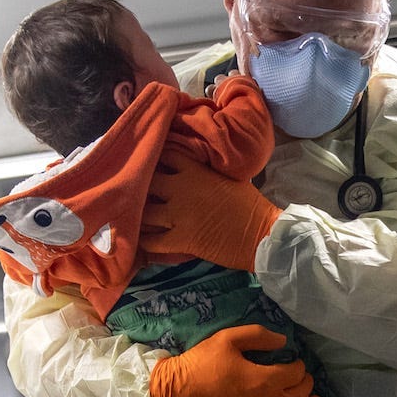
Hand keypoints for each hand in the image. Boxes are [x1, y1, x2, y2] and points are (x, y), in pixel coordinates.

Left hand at [141, 153, 282, 271]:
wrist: (261, 234)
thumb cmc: (250, 205)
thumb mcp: (230, 176)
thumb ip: (207, 170)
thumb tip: (199, 165)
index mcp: (195, 171)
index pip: (165, 154)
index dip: (156, 158)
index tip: (151, 164)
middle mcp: (181, 189)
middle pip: (146, 181)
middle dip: (140, 187)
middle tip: (137, 194)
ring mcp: (178, 215)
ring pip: (142, 212)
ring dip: (138, 215)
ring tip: (135, 218)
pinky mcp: (179, 240)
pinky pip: (150, 242)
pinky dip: (144, 242)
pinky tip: (143, 241)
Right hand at [148, 325, 319, 396]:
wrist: (174, 393)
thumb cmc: (200, 364)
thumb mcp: (228, 339)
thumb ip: (258, 336)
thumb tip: (283, 341)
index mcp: (265, 379)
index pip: (295, 374)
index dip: (299, 366)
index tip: (295, 361)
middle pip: (298, 396)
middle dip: (306, 385)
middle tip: (305, 379)